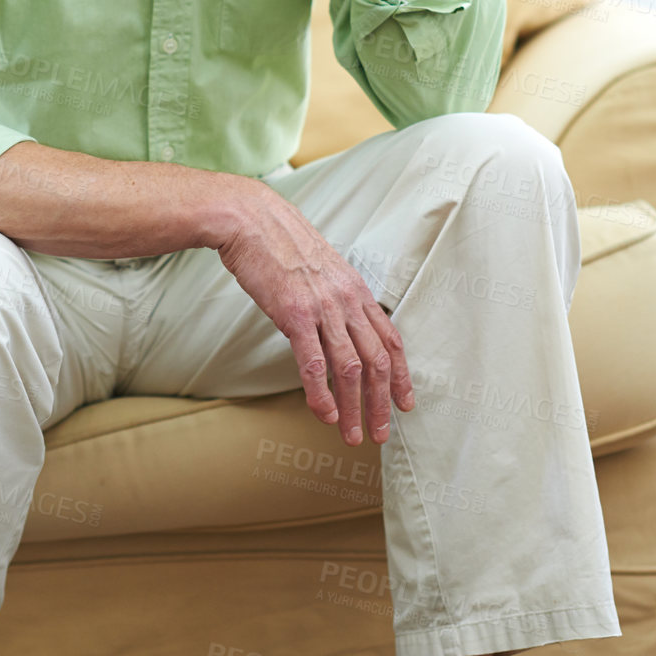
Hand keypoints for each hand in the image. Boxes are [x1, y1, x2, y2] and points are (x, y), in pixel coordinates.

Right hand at [216, 182, 414, 446]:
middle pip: (377, 360)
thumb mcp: (320, 268)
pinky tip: (326, 416)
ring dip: (356, 408)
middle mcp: (346, 301)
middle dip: (383, 402)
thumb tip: (333, 326)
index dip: (401, 375)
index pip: (390, 339)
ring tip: (355, 435)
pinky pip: (314, 364)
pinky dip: (322, 395)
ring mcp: (322, 309)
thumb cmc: (279, 243)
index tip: (405, 403)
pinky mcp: (294, 315)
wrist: (250, 219)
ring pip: (351, 368)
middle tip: (381, 432)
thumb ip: (333, 298)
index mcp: (355, 290)